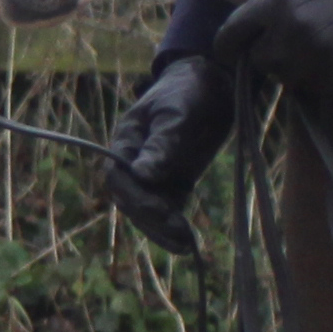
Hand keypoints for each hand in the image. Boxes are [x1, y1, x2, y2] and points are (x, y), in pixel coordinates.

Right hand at [100, 51, 230, 254]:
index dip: (135, 196)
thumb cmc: (190, 90)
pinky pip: (169, 209)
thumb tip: (142, 175)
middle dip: (151, 219)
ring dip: (162, 230)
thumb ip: (162, 143)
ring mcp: (155, 174)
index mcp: (126, 141)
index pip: (118, 177)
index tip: (160, 209)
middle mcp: (135, 161)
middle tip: (178, 232)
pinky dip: (175, 227)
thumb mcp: (178, 112)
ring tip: (185, 246)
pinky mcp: (175, 182)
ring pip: (149, 210)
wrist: (215, 84)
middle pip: (132, 199)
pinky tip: (188, 244)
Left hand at [212, 0, 332, 98]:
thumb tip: (261, 21)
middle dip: (270, 56)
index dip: (227, 45)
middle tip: (291, 47)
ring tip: (319, 51)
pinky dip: (327, 80)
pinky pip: (319, 88)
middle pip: (260, 61)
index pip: (234, 32)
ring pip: (289, 78)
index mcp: (275, 2)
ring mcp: (313, 56)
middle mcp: (288, 31)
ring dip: (299, 70)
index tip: (227, 53)